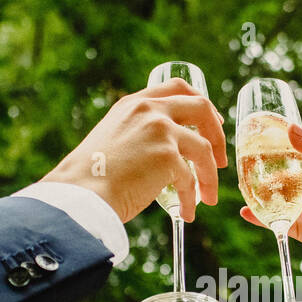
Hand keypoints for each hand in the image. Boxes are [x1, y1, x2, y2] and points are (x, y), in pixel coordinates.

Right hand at [41, 79, 226, 222]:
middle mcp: (149, 110)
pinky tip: (186, 214)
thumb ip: (135, 136)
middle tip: (221, 159)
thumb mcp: (111, 140)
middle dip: (218, 134)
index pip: (176, 88)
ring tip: (208, 199)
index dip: (200, 103)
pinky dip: (192, 198)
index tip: (211, 122)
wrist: (79, 194)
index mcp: (134, 103)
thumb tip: (156, 155)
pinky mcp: (167, 157)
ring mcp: (161, 131)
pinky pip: (191, 179)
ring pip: (204, 150)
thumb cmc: (89, 178)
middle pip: (202, 108)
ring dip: (210, 176)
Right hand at [239, 123, 301, 263]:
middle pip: (279, 180)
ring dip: (258, 195)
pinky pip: (275, 222)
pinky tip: (246, 210)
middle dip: (262, 174)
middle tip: (245, 164)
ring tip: (242, 184)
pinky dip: (259, 218)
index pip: (292, 160)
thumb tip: (290, 128)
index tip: (258, 142)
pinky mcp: (299, 229)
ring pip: (275, 201)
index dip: (276, 152)